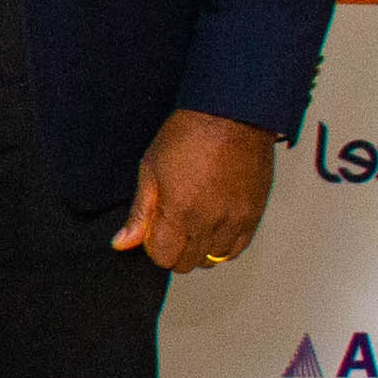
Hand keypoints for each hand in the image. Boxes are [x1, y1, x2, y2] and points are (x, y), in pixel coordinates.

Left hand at [113, 108, 278, 272]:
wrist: (231, 115)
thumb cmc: (189, 134)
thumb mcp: (150, 170)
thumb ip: (139, 213)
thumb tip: (123, 243)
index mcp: (180, 211)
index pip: (163, 257)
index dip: (153, 246)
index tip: (154, 230)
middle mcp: (210, 221)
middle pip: (187, 263)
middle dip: (174, 250)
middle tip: (172, 225)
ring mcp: (235, 219)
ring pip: (213, 259)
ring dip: (200, 248)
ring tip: (195, 222)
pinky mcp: (254, 214)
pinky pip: (238, 248)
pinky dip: (224, 244)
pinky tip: (214, 225)